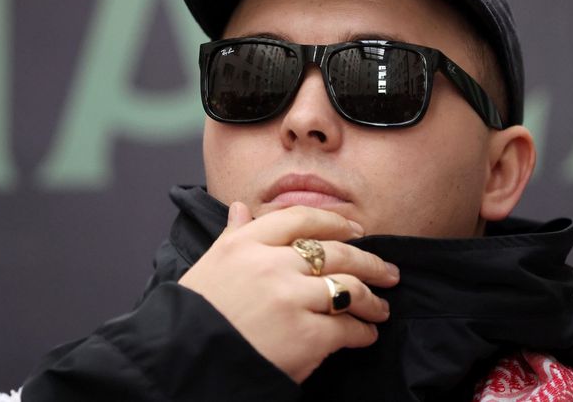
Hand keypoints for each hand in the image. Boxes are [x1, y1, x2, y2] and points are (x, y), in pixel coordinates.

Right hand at [178, 202, 399, 382]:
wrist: (185, 364)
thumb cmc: (196, 316)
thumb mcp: (209, 266)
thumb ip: (232, 235)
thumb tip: (240, 208)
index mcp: (246, 244)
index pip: (301, 219)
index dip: (335, 222)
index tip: (356, 229)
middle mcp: (271, 264)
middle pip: (336, 252)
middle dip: (369, 261)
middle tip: (387, 271)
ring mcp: (291, 299)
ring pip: (349, 288)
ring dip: (372, 300)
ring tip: (381, 308)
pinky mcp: (306, 336)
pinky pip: (348, 328)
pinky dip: (363, 332)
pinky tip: (366, 335)